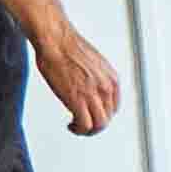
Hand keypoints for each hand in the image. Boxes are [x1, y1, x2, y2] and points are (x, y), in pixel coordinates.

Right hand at [32, 14, 123, 135]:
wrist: (56, 41)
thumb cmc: (68, 48)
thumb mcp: (94, 64)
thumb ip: (97, 78)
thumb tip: (92, 88)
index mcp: (112, 79)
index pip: (114, 107)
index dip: (102, 114)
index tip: (91, 115)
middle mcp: (106, 88)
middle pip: (107, 118)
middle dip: (95, 125)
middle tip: (82, 124)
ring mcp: (93, 95)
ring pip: (99, 126)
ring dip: (87, 130)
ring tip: (76, 127)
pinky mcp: (77, 100)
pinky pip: (85, 125)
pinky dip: (78, 129)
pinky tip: (71, 125)